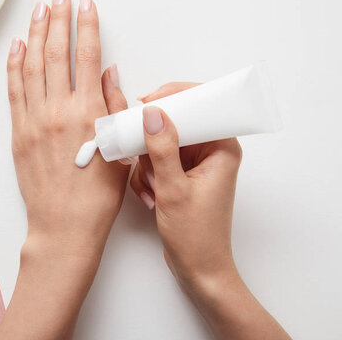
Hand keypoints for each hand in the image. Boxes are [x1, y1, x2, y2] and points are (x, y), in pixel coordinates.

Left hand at [0, 0, 128, 339]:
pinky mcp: (18, 133)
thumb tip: (109, 73)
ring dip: (35, 34)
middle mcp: (58, 111)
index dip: (87, 26)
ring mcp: (34, 121)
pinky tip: (16, 47)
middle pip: (56, 53)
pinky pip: (14, 91)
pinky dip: (14, 66)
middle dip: (58, 19)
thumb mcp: (119, 150)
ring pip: (32, 66)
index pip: (87, 56)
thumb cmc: (97, 196)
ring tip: (38, 11)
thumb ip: (115, 107)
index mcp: (88, 114)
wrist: (65, 227)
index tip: (86, 5)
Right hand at [131, 82, 241, 286]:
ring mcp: (194, 163)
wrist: (197, 268)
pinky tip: (151, 199)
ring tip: (154, 191)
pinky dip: (147, 177)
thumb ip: (162, 149)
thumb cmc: (196, 235)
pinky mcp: (180, 175)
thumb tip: (152, 113)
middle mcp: (210, 151)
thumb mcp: (174, 189)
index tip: (145, 104)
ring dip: (147, 166)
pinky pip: (155, 161)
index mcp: (222, 148)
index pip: (200, 105)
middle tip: (147, 164)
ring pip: (159, 143)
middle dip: (152, 145)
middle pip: (174, 123)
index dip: (172, 98)